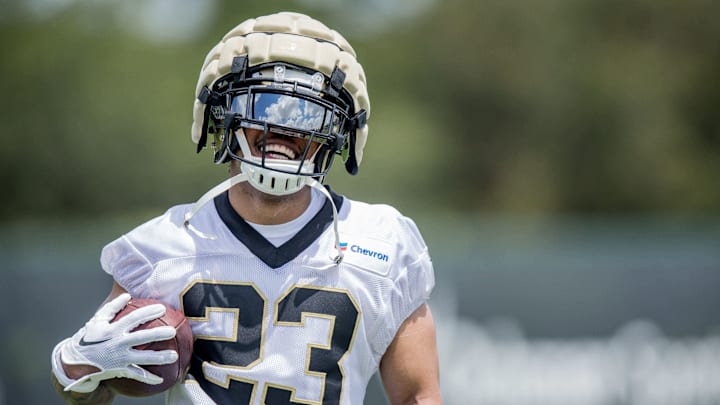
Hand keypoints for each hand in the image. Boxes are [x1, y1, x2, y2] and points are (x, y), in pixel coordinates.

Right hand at [59, 293, 178, 392]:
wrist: (74, 363)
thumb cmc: (88, 338)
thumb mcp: (97, 321)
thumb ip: (112, 307)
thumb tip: (127, 294)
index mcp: (113, 329)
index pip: (133, 318)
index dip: (148, 312)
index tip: (161, 308)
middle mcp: (117, 343)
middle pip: (141, 338)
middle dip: (158, 334)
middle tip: (173, 331)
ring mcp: (119, 358)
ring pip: (142, 358)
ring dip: (159, 357)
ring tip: (174, 356)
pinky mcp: (119, 370)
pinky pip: (136, 375)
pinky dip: (148, 378)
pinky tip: (160, 380)